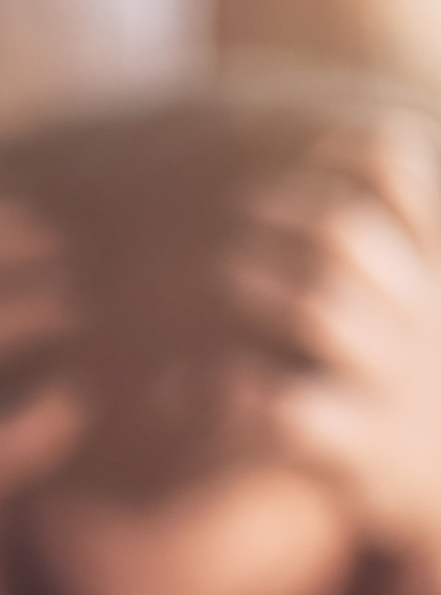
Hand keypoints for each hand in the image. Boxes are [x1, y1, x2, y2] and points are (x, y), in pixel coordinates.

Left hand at [224, 117, 440, 594]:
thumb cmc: (432, 400)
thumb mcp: (436, 313)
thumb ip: (415, 244)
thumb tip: (361, 150)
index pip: (410, 183)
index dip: (358, 154)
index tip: (314, 145)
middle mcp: (422, 321)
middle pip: (344, 238)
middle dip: (274, 218)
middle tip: (227, 220)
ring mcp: (392, 384)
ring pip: (317, 308)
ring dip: (250, 286)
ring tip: (211, 282)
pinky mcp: (360, 449)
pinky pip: (283, 407)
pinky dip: (225, 391)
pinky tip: (180, 389)